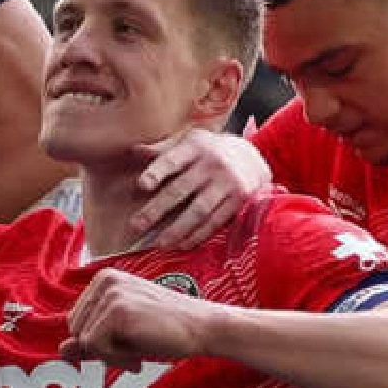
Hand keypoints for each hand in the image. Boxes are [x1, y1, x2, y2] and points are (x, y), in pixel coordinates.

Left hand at [60, 268, 210, 367]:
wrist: (203, 328)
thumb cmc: (166, 330)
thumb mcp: (122, 336)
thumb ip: (90, 342)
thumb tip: (61, 350)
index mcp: (104, 279)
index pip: (76, 320)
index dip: (97, 342)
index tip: (124, 345)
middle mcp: (104, 280)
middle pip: (75, 329)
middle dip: (101, 349)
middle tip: (132, 353)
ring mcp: (111, 293)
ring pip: (83, 340)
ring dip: (109, 356)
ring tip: (137, 353)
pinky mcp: (117, 310)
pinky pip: (94, 346)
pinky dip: (114, 360)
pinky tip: (138, 358)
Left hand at [128, 131, 272, 250]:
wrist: (253, 157)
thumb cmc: (210, 152)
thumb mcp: (190, 143)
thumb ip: (163, 150)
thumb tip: (134, 151)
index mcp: (195, 146)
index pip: (173, 159)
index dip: (157, 172)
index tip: (141, 185)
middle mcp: (213, 163)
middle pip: (181, 189)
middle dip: (157, 209)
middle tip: (137, 225)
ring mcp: (228, 182)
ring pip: (198, 210)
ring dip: (177, 229)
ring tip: (159, 243)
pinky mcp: (240, 200)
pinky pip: (216, 221)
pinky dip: (198, 235)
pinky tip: (183, 244)